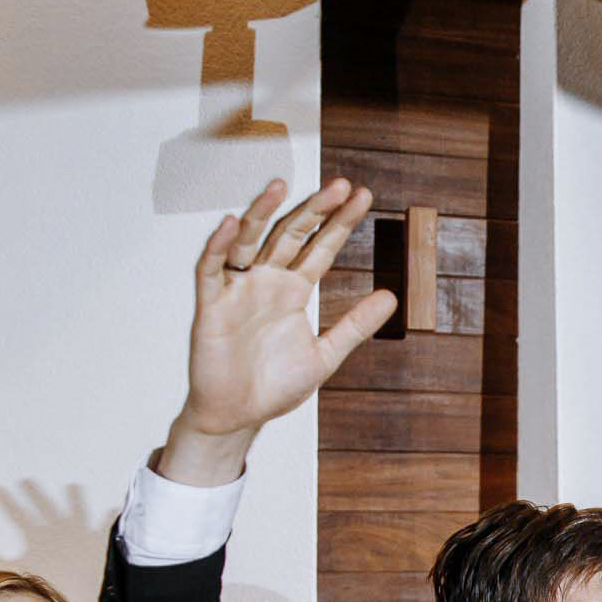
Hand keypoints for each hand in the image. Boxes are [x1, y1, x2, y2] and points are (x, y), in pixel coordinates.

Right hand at [164, 179, 397, 481]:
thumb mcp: (325, 355)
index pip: (320, 247)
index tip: (363, 197)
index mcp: (294, 290)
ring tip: (282, 184)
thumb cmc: (274, 386)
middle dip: (314, 210)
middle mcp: (266, 282)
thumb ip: (355, 326)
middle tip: (340, 185)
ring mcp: (238, 290)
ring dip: (263, 212)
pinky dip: (218, 246)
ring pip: (249, 240)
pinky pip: (211, 270)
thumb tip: (391, 297)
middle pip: (291, 235)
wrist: (237, 416)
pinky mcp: (211, 307)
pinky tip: (229, 224)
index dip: (340, 223)